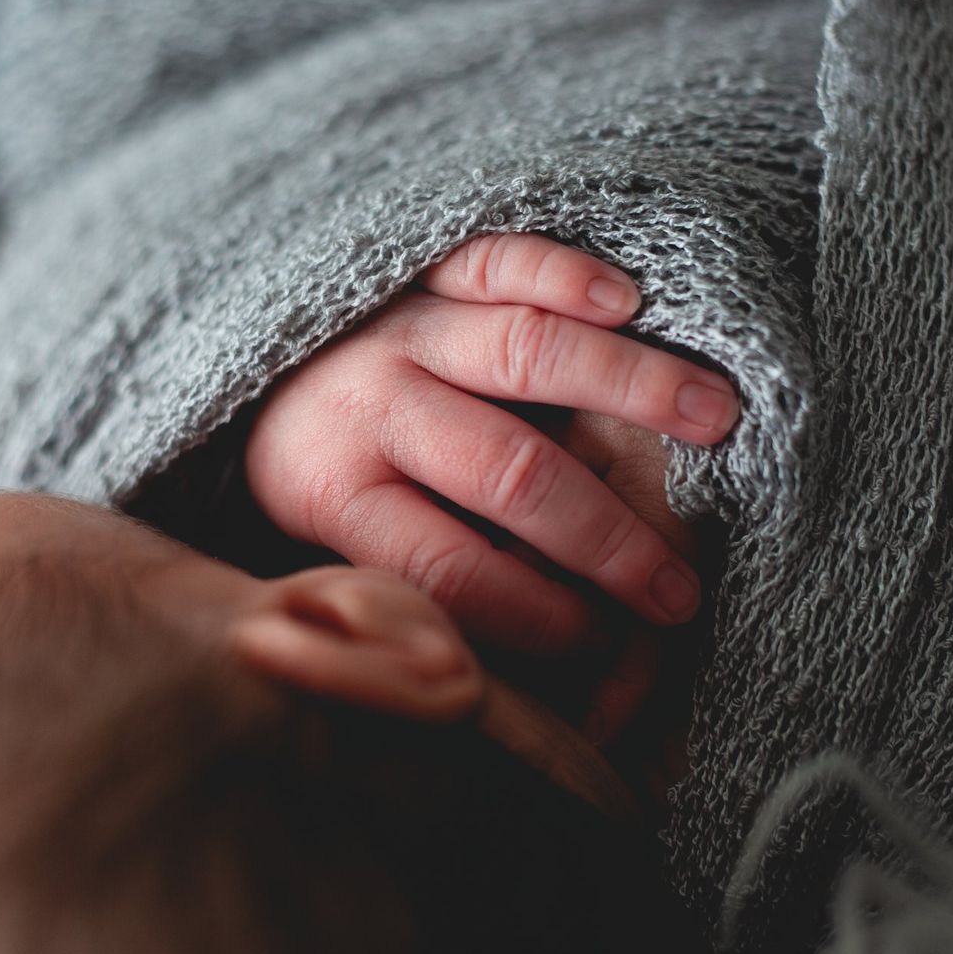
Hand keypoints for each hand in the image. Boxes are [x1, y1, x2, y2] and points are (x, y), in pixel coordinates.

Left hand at [244, 233, 737, 651]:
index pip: (446, 567)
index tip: (604, 646)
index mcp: (335, 489)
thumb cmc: (318, 474)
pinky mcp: (425, 261)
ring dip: (631, 385)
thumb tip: (534, 695)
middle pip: (506, 471)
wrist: (236, 355)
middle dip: (604, 539)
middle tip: (680, 592)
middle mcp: (373, 401)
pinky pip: (496, 258)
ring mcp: (404, 323)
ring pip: (524, 351)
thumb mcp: (329, 546)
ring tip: (716, 420)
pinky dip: (560, 273)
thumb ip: (420, 590)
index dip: (533, 613)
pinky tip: (625, 300)